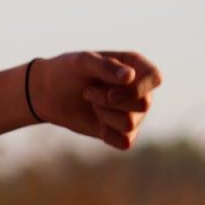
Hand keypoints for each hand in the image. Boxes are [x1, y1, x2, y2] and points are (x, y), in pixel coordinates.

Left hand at [29, 50, 161, 149]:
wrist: (49, 93)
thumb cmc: (67, 71)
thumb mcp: (81, 62)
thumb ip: (105, 66)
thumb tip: (130, 77)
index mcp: (134, 65)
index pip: (155, 77)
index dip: (140, 88)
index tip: (111, 92)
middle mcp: (139, 90)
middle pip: (143, 104)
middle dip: (109, 101)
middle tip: (88, 91)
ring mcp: (133, 112)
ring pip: (130, 124)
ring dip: (103, 114)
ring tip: (90, 102)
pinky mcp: (123, 132)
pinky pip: (125, 142)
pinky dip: (106, 133)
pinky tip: (96, 122)